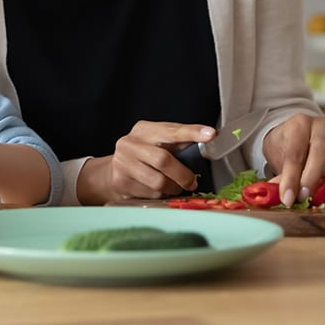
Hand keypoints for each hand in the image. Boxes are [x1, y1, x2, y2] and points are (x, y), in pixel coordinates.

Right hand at [77, 120, 216, 204]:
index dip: (191, 132)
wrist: (113, 171)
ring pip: (158, 181)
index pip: (171, 130)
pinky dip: (161, 194)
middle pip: (163, 159)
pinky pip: (150, 193)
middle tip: (192, 182)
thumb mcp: (158, 143)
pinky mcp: (121, 181)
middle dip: (183, 174)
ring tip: (175, 186)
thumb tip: (209, 142)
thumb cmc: (144, 155)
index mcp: (144, 130)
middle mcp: (130, 143)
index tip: (211, 134)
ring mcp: (123, 162)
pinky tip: (158, 190)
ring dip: (173, 187)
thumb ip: (179, 143)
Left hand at [263, 113, 324, 205]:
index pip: (295, 151)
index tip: (288, 197)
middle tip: (304, 195)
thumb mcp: (277, 158)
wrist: (294, 137)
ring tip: (318, 187)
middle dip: (312, 177)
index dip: (291, 178)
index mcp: (298, 123)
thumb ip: (281, 177)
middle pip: (321, 149)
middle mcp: (320, 125)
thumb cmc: (286, 146)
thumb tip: (283, 196)